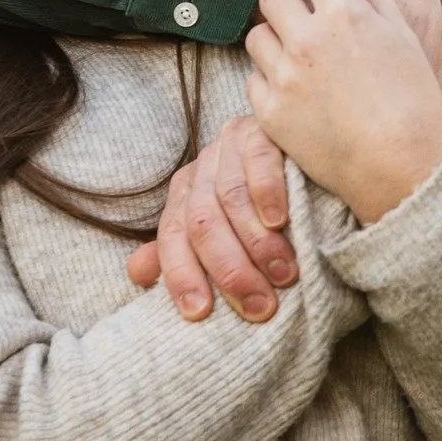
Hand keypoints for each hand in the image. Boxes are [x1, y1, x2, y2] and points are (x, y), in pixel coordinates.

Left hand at [125, 115, 296, 321]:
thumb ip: (183, 252)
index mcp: (185, 194)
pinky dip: (266, 192)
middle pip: (202, 223)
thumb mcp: (223, 229)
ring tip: (282, 275)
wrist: (303, 145)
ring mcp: (231, 145)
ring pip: (230, 197)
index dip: (181, 275)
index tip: (200, 312)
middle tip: (260, 306)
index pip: (172, 236)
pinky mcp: (264, 128)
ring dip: (257, 243)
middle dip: (229, 270)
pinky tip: (279, 221)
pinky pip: (259, 160)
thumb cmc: (266, 206)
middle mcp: (203, 168)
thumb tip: (137, 274)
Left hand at [247, 0, 441, 222]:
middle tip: (299, 10)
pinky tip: (295, 90)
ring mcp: (284, 76)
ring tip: (297, 54)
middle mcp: (307, 39)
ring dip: (275, 39)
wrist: (402, 167)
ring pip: (257, 36)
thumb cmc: (414, 99)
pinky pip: (254, 79)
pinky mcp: (269, 111)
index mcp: (345, 13)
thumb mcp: (404, 36)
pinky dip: (271, 81)